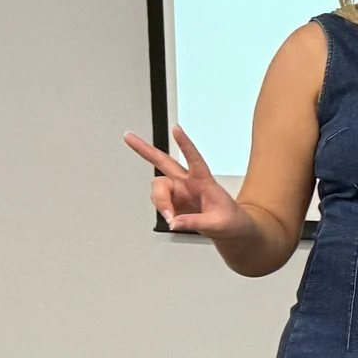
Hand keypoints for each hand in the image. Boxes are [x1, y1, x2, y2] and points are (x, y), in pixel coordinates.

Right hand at [123, 126, 242, 235]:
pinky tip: (172, 217)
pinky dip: (162, 210)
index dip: (185, 143)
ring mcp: (178, 190)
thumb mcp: (217, 224)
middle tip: (129, 138)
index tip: (176, 129)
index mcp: (204, 180)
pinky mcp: (173, 201)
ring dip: (160, 201)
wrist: (229, 228)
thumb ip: (194, 223)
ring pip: (158, 187)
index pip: (194, 159)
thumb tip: (174, 222)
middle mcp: (188, 181)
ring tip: (170, 216)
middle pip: (164, 162)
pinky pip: (159, 201)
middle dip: (145, 150)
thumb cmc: (229, 220)